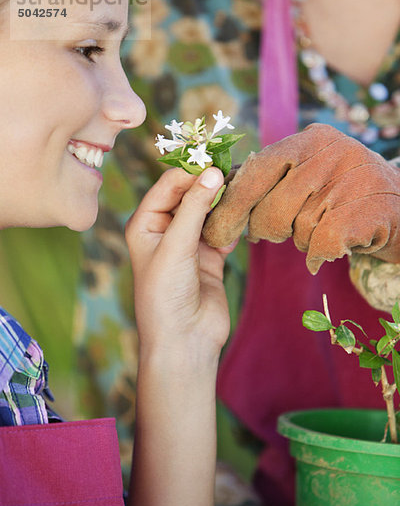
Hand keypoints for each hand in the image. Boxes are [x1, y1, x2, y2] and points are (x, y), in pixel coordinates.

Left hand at [125, 167, 236, 361]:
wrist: (184, 341)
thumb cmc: (166, 294)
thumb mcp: (175, 246)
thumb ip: (194, 207)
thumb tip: (214, 171)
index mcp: (145, 224)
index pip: (169, 185)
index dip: (192, 172)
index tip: (218, 164)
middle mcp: (165, 230)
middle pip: (191, 195)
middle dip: (212, 185)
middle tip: (237, 173)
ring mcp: (189, 244)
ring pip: (210, 212)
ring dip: (225, 204)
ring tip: (245, 192)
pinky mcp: (210, 258)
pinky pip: (223, 232)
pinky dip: (233, 226)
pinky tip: (243, 222)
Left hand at [203, 124, 399, 273]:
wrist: (399, 207)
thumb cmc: (339, 193)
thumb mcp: (305, 172)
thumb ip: (266, 177)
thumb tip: (213, 190)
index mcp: (308, 138)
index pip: (256, 171)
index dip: (232, 205)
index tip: (214, 232)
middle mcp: (331, 152)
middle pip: (272, 207)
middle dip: (264, 228)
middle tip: (269, 235)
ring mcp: (353, 179)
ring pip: (297, 229)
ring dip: (299, 239)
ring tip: (315, 230)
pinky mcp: (369, 210)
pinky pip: (321, 244)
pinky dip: (318, 254)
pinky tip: (327, 249)